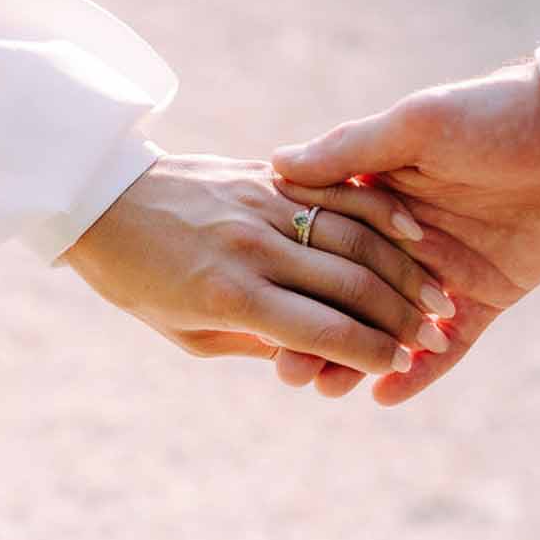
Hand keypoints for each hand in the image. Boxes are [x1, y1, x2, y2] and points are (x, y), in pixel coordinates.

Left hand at [65, 152, 455, 378]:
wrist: (100, 198)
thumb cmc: (137, 281)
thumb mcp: (187, 333)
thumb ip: (256, 344)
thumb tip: (320, 354)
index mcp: (231, 296)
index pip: (323, 330)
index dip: (373, 353)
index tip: (404, 366)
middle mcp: (253, 247)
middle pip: (351, 285)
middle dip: (403, 317)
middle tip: (437, 336)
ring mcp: (262, 203)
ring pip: (355, 237)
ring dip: (405, 270)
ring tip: (439, 294)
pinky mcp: (266, 173)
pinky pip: (336, 192)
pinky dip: (380, 215)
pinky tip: (413, 233)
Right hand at [271, 60, 539, 403]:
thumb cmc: (497, 114)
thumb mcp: (417, 124)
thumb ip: (352, 150)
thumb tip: (276, 164)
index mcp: (382, 192)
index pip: (324, 245)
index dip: (292, 281)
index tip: (257, 313)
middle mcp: (407, 235)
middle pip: (350, 296)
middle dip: (317, 334)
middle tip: (285, 373)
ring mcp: (445, 270)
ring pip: (392, 326)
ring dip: (358, 359)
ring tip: (324, 390)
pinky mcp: (487, 296)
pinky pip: (449, 344)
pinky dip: (420, 371)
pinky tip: (385, 395)